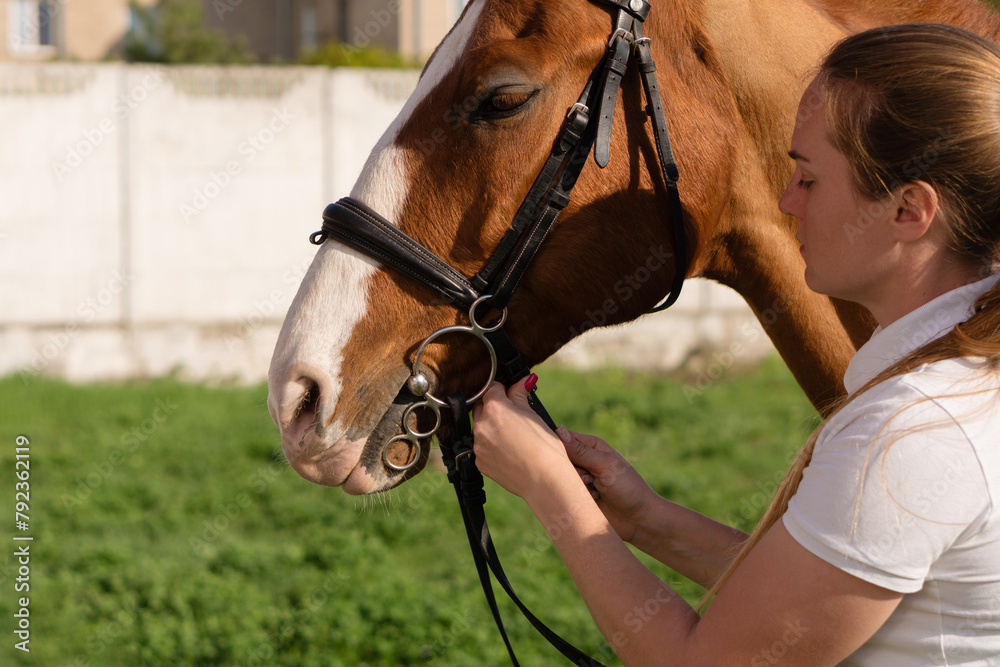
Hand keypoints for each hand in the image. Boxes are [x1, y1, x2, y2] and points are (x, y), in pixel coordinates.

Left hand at [471, 380, 577, 499]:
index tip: (511, 396)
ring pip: (481, 428)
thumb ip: (520, 395)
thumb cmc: (545, 448)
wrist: (545, 480)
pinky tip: (509, 452)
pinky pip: (481, 448)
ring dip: (491, 428)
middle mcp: (482, 426)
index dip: (504, 391)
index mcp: (495, 408)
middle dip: (494, 408)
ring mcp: (478, 446)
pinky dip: (491, 447)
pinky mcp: (479, 462)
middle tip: (514, 418)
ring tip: (513, 438)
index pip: (492, 388)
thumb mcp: (534, 415)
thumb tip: (521, 382)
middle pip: (482, 408)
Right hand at [556, 428, 657, 543]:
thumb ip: (580, 451)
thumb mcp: (605, 465)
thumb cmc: (627, 487)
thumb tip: (558, 430)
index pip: (564, 438)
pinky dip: (577, 497)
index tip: (564, 457)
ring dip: (576, 485)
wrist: (638, 520)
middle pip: (560, 459)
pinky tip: (593, 500)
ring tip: (594, 489)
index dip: (558, 445)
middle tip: (588, 477)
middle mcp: (585, 461)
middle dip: (570, 470)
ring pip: (561, 478)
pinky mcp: (579, 496)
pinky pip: (566, 494)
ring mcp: (582, 479)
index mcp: (592, 446)